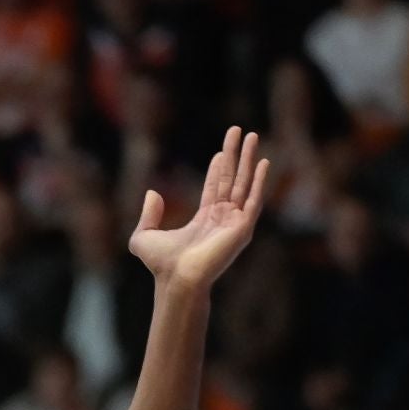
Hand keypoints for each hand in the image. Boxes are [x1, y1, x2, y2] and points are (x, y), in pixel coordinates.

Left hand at [127, 126, 268, 293]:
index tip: (222, 151)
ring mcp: (234, 223)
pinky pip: (255, 199)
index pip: (215, 188)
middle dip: (237, 155)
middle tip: (241, 132)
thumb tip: (153, 193)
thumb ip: (148, 215)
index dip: (219, 168)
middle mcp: (222, 220)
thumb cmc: (161, 264)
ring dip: (250, 159)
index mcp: (204, 220)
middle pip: (232, 180)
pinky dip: (260, 180)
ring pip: (244, 184)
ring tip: (254, 136)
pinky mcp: (243, 228)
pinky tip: (264, 162)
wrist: (176, 278)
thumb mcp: (144, 236)